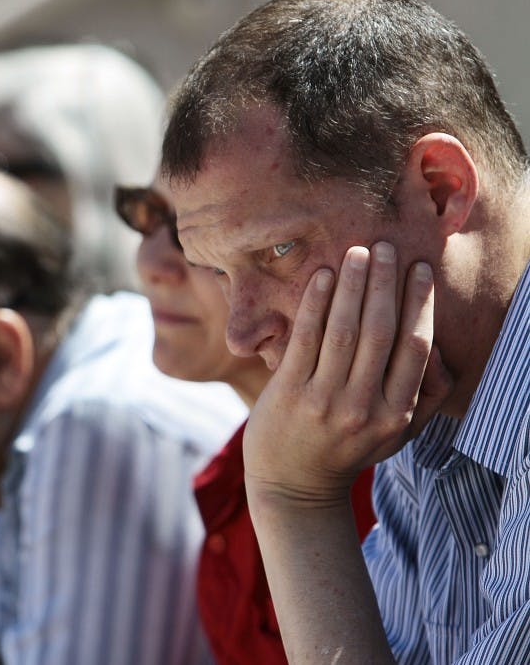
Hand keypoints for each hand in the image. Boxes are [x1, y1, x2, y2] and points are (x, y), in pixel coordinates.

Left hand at [244, 242, 452, 506]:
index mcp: (396, 415)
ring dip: (354, 286)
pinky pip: (305, 338)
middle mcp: (363, 408)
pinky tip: (323, 276)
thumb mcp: (395, 435)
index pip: (415, 348)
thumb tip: (444, 355)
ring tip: (358, 252)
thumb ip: (423, 399)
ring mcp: (324, 401)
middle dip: (387, 284)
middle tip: (388, 247)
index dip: (419, 304)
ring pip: (344, 331)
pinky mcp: (289, 394)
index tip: (420, 270)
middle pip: (381, 332)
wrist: (292, 485)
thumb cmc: (347, 449)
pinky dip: (316, 304)